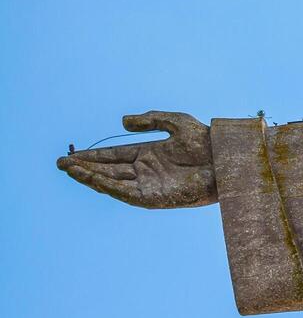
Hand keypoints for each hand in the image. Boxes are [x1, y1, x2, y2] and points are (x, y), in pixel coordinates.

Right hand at [57, 111, 216, 207]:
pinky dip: (107, 187)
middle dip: (84, 168)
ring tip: (69, 170)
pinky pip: (125, 193)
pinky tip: (92, 179)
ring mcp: (148, 185)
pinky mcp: (154, 197)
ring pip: (112, 182)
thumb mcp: (176, 122)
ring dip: (90, 177)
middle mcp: (145, 171)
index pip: (113, 156)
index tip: (71, 155)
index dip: (92, 156)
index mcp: (148, 154)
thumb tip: (122, 122)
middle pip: (107, 170)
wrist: (227, 158)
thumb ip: (150, 120)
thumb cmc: (207, 141)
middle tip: (61, 163)